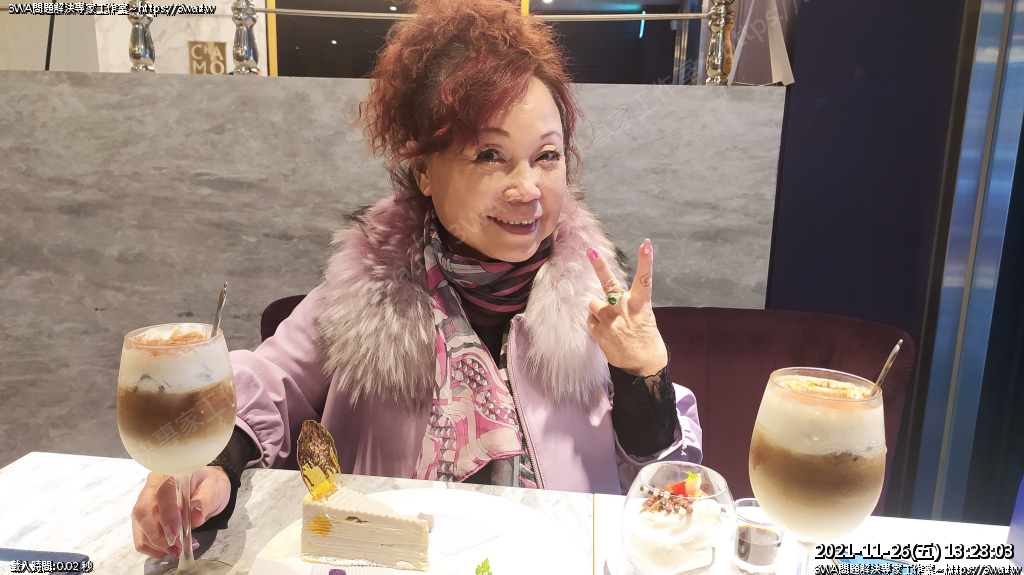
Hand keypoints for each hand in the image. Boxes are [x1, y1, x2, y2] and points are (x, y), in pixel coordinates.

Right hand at [131, 467, 230, 557]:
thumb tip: (194, 518)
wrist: (206, 486)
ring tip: (180, 548)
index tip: (176, 533)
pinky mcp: (144, 520)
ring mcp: (144, 504)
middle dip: (158, 536)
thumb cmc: (209, 484)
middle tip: (178, 548)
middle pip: (143, 512)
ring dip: (158, 544)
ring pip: (140, 528)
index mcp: (170, 475)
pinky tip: (172, 547)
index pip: (162, 493)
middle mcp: (152, 488)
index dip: (167, 514)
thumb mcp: (214, 489)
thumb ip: (205, 502)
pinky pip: (141, 538)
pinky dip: (154, 548)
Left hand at [585, 239, 667, 376]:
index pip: (645, 279)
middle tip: (590, 250)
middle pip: (609, 283)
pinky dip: (595, 322)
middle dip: (599, 265)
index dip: (646, 261)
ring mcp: (609, 320)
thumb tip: (613, 297)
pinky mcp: (599, 332)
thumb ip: (629, 305)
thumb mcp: (644, 318)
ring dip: (598, 308)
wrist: (643, 368)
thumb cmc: (647, 341)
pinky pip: (590, 319)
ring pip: (594, 303)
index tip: (646, 244)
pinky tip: (606, 331)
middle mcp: (623, 309)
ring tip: (610, 321)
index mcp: (640, 305)